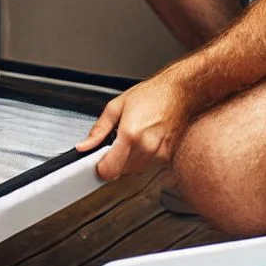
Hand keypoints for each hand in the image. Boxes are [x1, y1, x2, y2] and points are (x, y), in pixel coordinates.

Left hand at [76, 71, 192, 181]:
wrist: (180, 92)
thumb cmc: (152, 94)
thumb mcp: (116, 106)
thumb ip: (98, 130)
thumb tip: (85, 145)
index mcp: (131, 135)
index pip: (110, 170)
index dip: (100, 168)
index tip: (98, 161)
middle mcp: (146, 148)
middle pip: (120, 172)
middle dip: (113, 161)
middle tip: (114, 143)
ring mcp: (159, 154)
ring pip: (133, 171)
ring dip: (127, 161)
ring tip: (131, 139)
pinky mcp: (167, 157)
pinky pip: (147, 166)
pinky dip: (140, 158)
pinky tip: (143, 140)